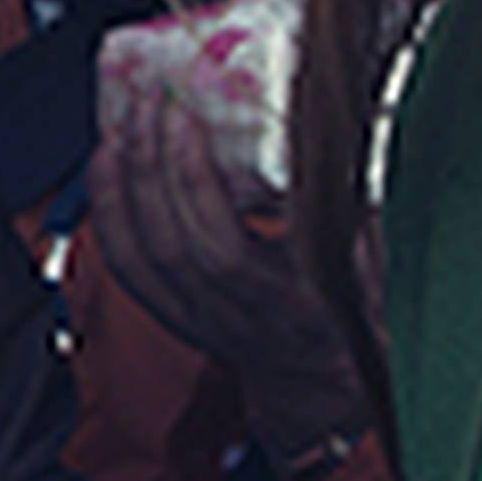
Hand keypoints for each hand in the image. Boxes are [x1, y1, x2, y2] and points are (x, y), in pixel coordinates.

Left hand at [91, 81, 372, 473]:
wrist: (328, 377)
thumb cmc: (361, 304)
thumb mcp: (375, 257)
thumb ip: (358, 202)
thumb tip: (337, 125)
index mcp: (294, 305)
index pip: (220, 249)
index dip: (193, 184)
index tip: (184, 120)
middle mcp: (237, 319)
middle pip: (169, 244)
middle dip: (149, 166)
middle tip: (146, 103)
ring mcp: (198, 323)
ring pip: (136, 257)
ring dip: (118, 185)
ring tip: (120, 125)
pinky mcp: (171, 317)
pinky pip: (123, 267)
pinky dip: (107, 212)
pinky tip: (106, 167)